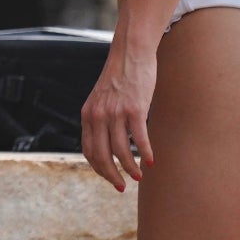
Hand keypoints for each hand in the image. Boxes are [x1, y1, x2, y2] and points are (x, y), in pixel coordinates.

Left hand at [81, 47, 157, 190]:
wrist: (130, 53)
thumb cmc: (119, 77)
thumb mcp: (101, 99)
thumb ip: (100, 118)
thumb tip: (107, 143)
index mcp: (88, 114)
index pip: (88, 150)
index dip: (99, 168)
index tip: (110, 178)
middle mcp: (98, 115)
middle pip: (102, 156)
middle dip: (112, 176)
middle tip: (123, 186)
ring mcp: (116, 112)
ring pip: (121, 151)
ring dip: (130, 168)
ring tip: (139, 176)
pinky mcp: (135, 108)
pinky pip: (139, 139)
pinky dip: (146, 153)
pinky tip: (151, 161)